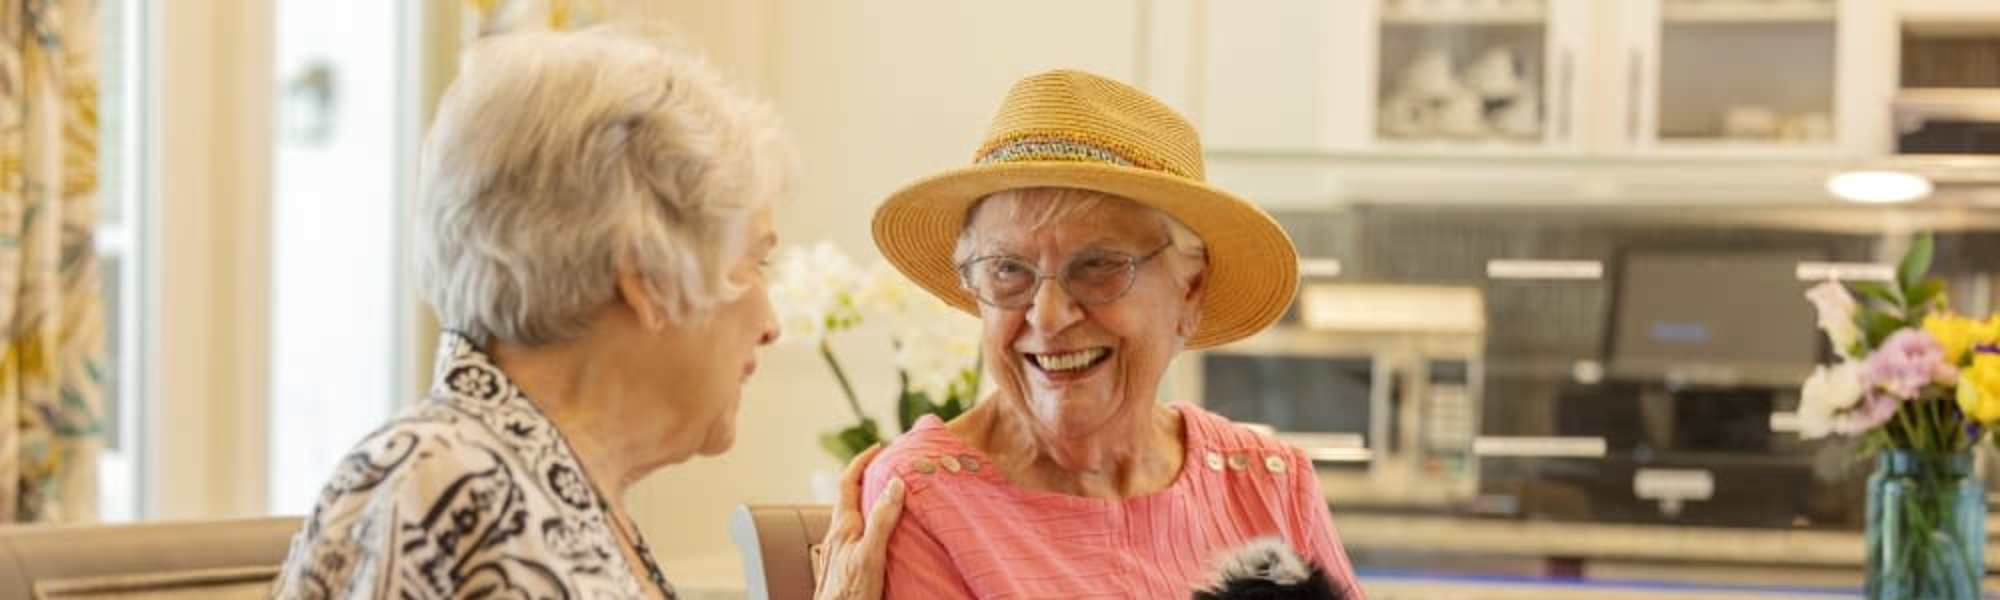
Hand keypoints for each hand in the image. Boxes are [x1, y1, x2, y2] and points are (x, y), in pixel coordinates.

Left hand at [813, 445, 904, 599]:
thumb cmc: (850, 593)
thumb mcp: (871, 553)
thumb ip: (882, 519)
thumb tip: (894, 483)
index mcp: (843, 526)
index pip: (847, 483)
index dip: (861, 462)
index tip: (877, 448)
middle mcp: (837, 535)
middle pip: (848, 497)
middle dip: (865, 479)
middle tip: (885, 468)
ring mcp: (838, 551)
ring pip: (852, 517)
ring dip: (867, 502)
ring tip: (887, 497)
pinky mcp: (842, 565)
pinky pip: (855, 534)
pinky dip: (868, 523)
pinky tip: (878, 535)